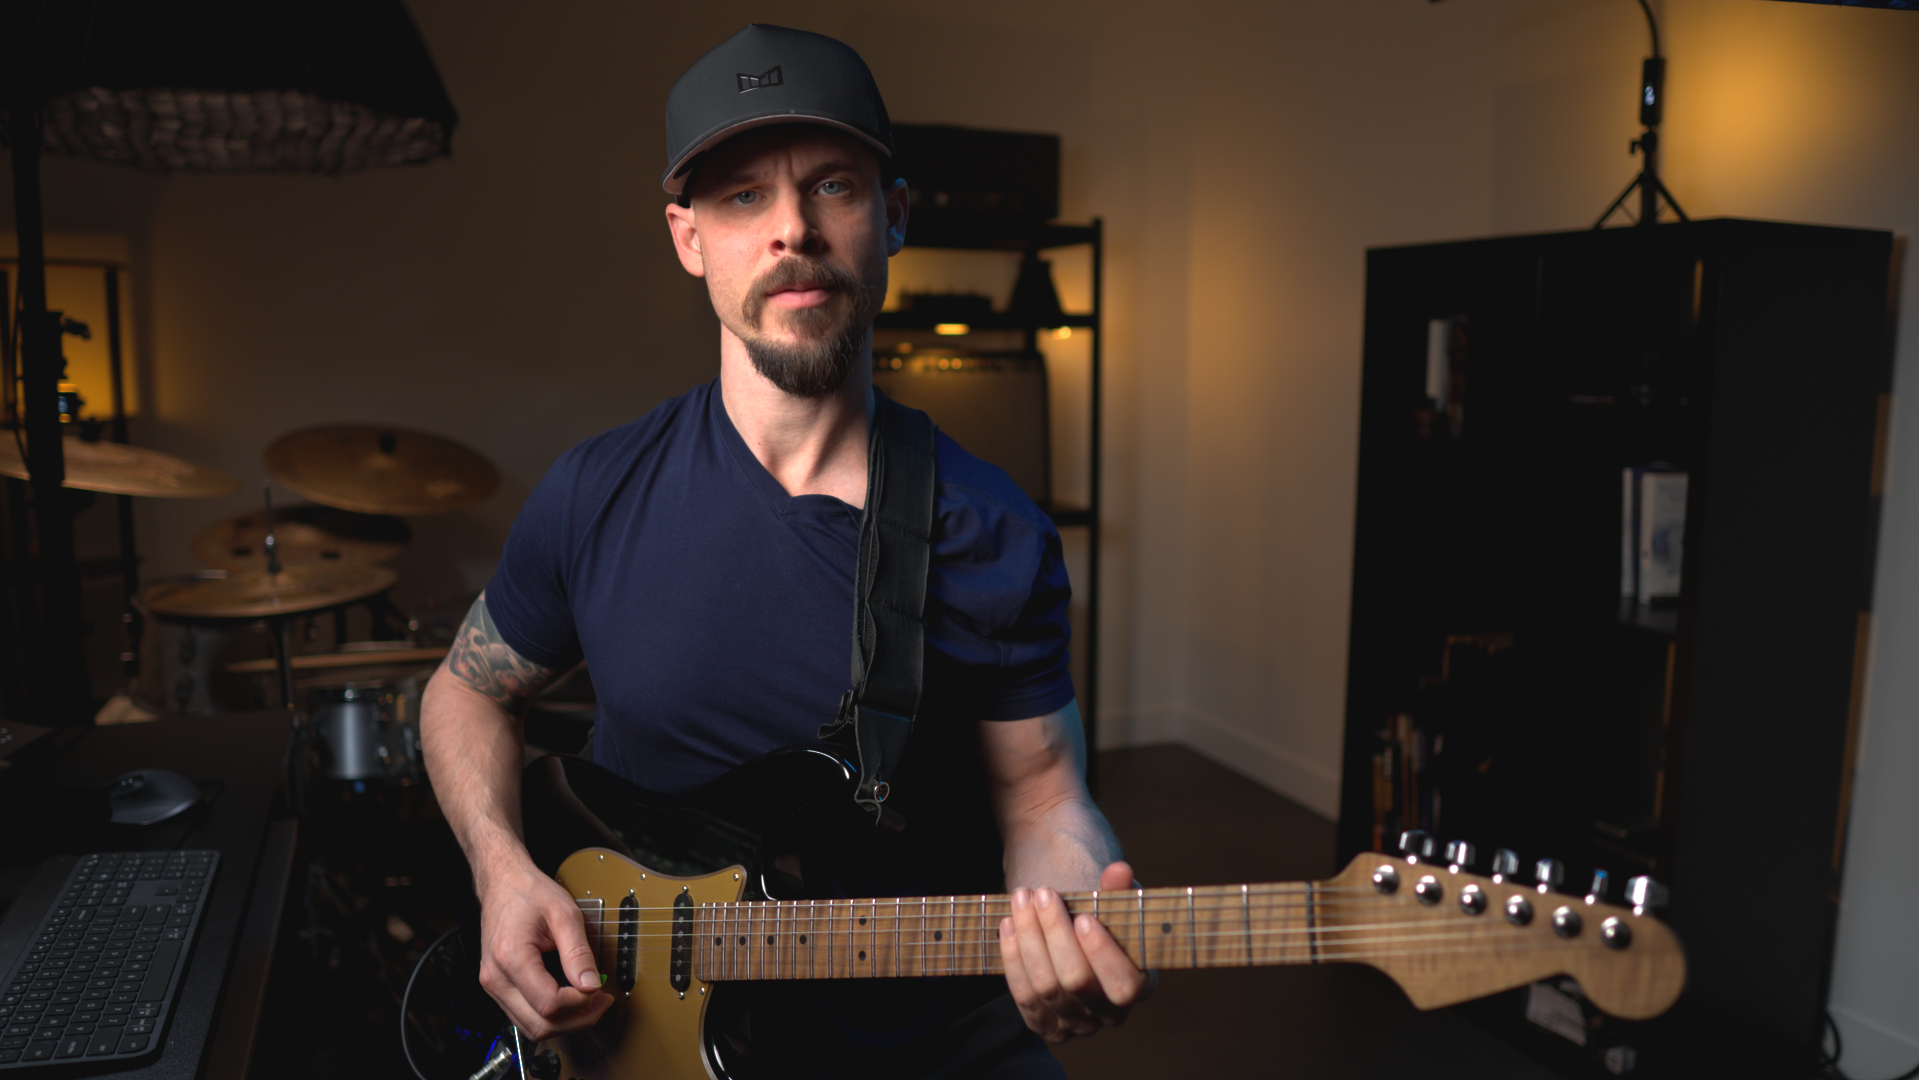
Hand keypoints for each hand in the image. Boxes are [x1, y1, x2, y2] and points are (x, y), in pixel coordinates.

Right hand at [476, 861, 614, 1039]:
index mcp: (511, 958)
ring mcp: (493, 985)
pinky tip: (569, 998)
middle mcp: (496, 978)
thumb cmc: (529, 893)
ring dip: (564, 1022)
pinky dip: (550, 1015)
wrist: (503, 883)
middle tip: (601, 1001)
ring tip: (588, 1001)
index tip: (598, 988)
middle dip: (577, 1020)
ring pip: (531, 1028)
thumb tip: (592, 985)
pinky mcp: (498, 987)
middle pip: (539, 1026)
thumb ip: (579, 953)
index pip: (549, 1005)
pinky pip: (524, 1016)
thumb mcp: (564, 914)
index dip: (580, 1003)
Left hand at [999, 861, 1153, 1042]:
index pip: (1124, 985)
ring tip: (1022, 900)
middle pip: (1077, 981)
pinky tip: (1008, 925)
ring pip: (1046, 987)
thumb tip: (1120, 871)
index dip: (1102, 954)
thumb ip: (1117, 889)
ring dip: (1029, 938)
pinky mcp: (1046, 1025)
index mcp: (1138, 986)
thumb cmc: (1096, 917)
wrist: (1068, 935)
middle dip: (1055, 932)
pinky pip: (1025, 997)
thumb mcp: (1110, 902)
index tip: (1083, 918)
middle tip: (1042, 893)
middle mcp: (1109, 1014)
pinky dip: (1013, 959)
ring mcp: (1076, 1024)